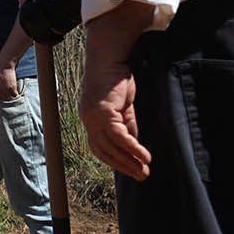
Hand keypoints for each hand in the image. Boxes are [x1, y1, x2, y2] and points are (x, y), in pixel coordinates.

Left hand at [0, 59, 18, 100]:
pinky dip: (16, 95)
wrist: (4, 65)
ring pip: (9, 97)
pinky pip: (15, 94)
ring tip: (12, 95)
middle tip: (8, 95)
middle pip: (4, 98)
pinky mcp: (12, 87)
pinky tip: (16, 93)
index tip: (3, 95)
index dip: (0, 96)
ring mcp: (6, 89)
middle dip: (6, 97)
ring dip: (11, 97)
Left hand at [80, 53, 150, 180]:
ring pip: (111, 146)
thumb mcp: (123, 107)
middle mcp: (87, 120)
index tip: (130, 170)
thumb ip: (126, 125)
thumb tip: (134, 145)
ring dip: (129, 160)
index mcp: (89, 119)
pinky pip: (119, 135)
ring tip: (145, 169)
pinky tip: (144, 155)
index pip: (99, 147)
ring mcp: (93, 116)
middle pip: (103, 151)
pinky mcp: (103, 111)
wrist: (109, 58)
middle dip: (123, 165)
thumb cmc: (115, 79)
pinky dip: (132, 148)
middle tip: (141, 176)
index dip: (115, 161)